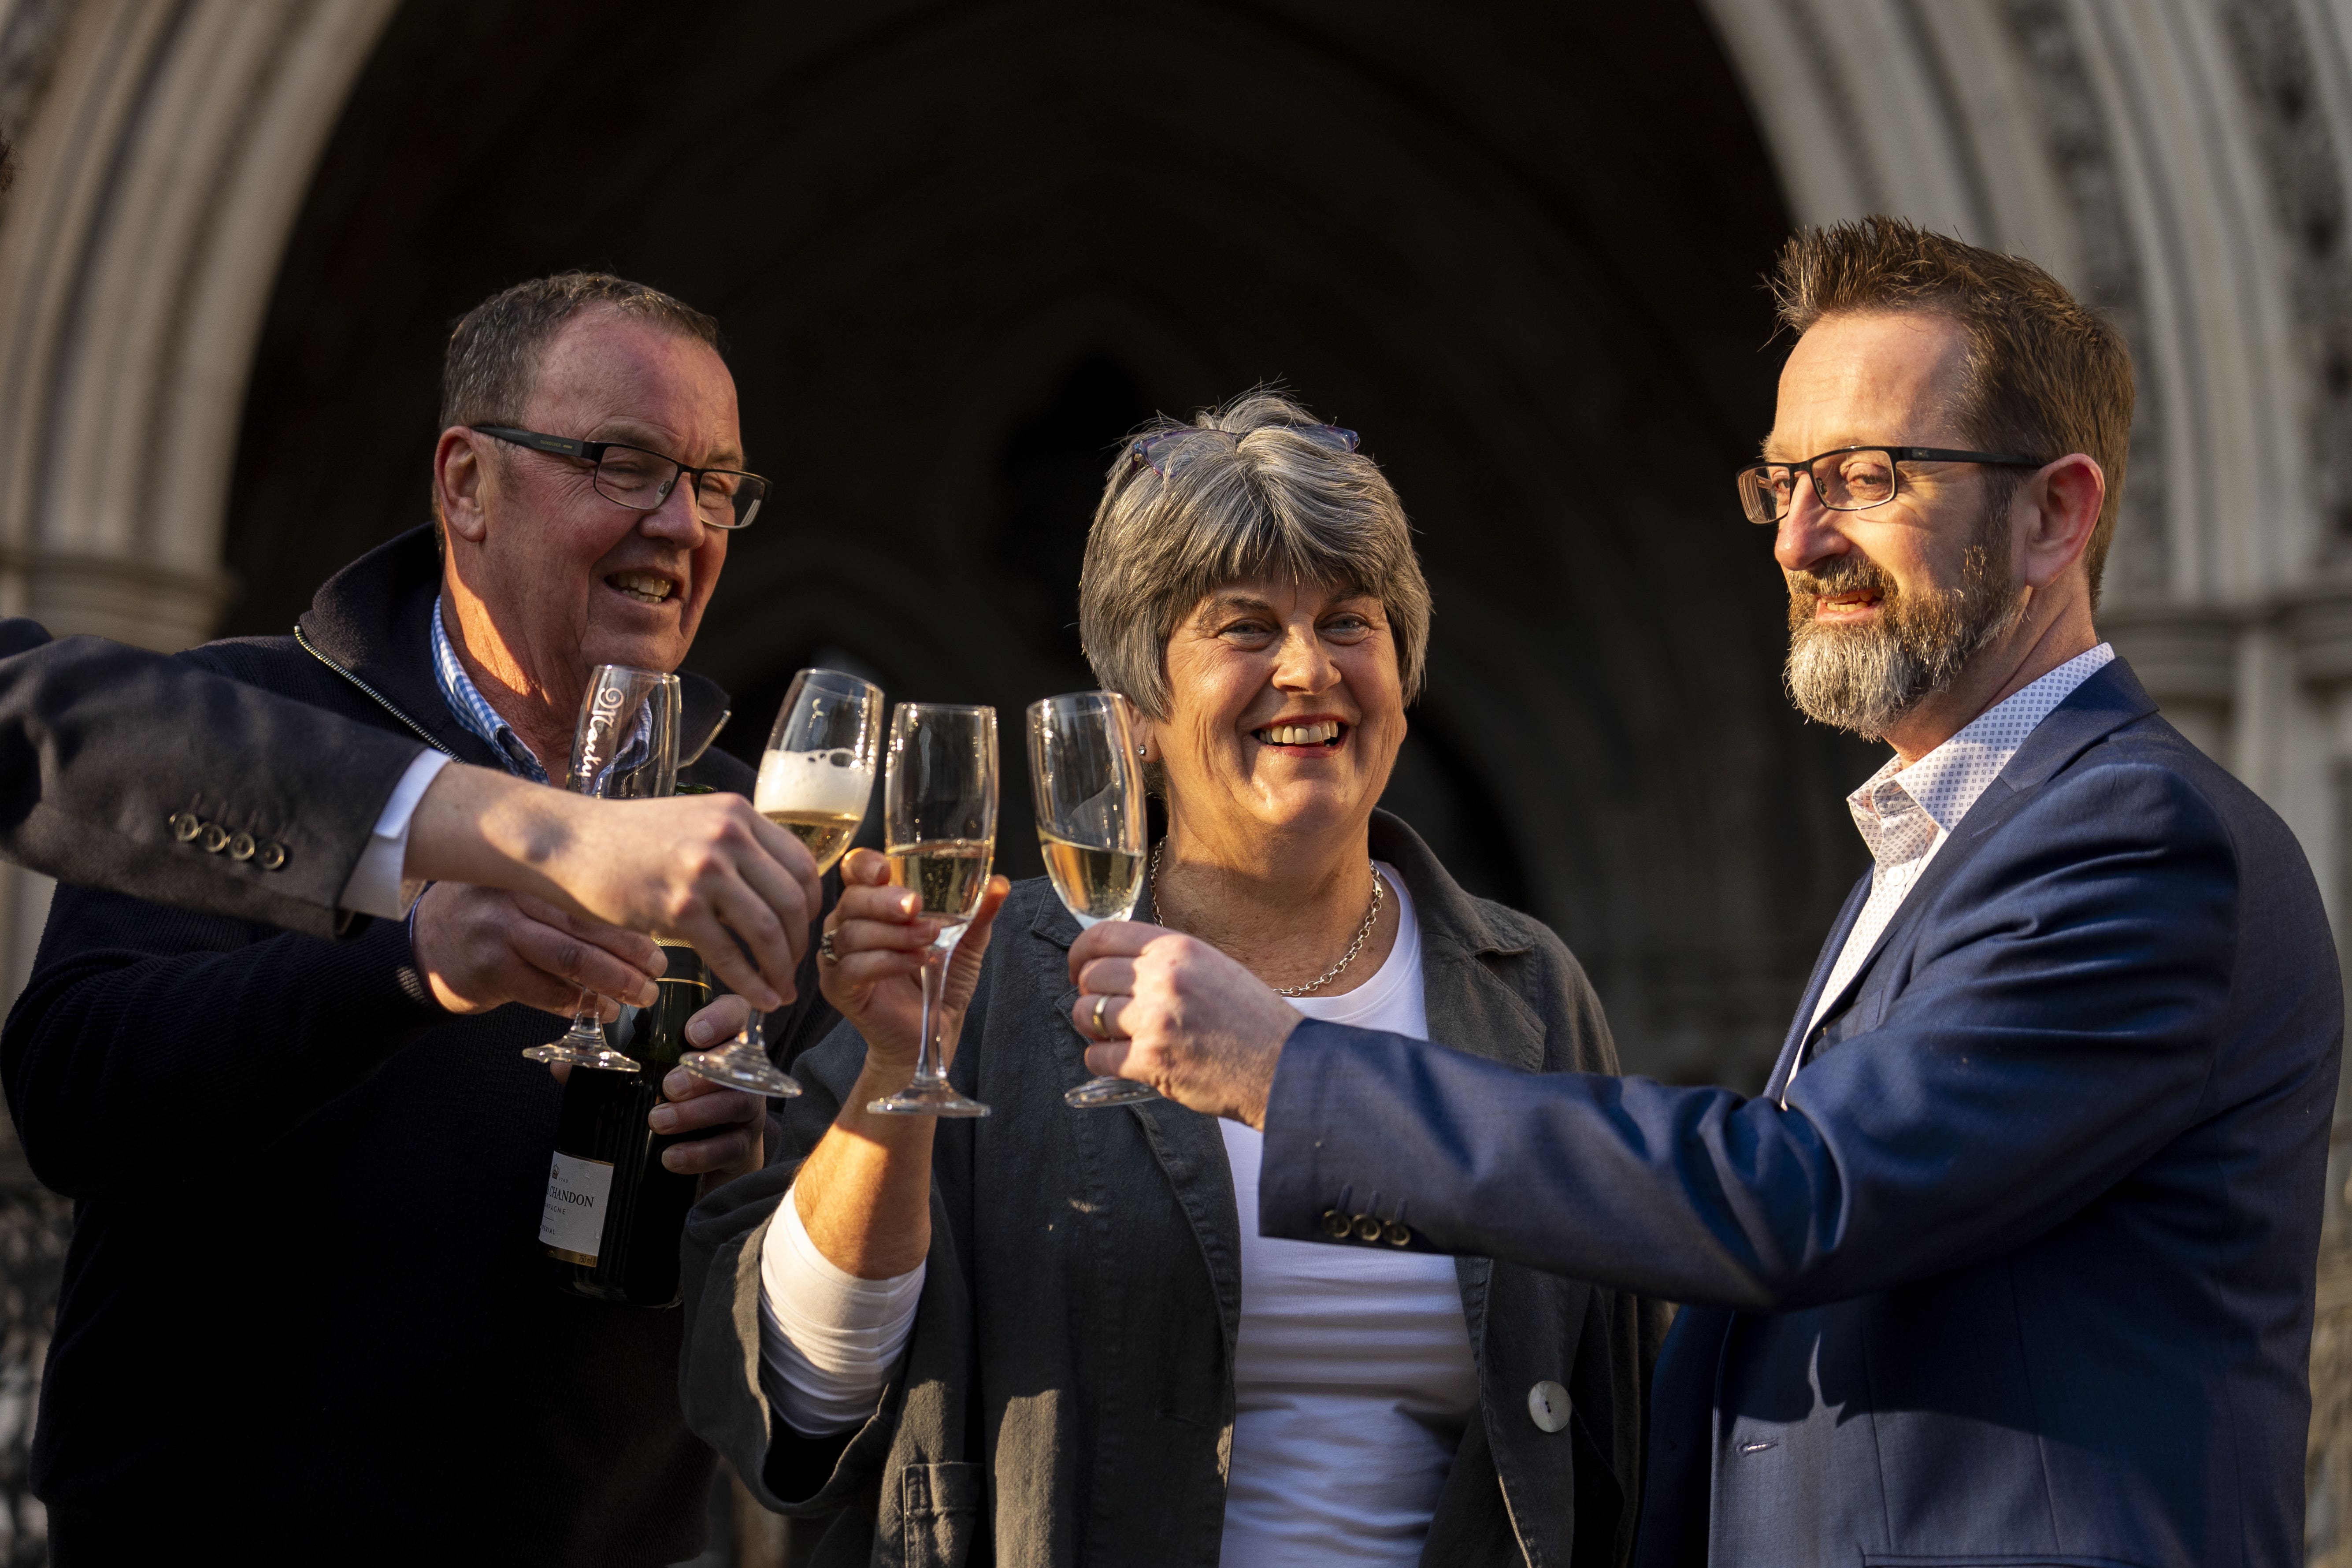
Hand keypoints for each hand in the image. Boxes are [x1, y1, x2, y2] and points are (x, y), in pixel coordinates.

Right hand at [407, 769, 824, 1010]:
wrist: (567, 842)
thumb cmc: (627, 840)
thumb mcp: (693, 823)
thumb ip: (734, 846)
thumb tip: (770, 889)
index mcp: (738, 813)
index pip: (803, 864)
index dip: (812, 906)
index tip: (803, 930)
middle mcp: (729, 836)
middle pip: (793, 900)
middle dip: (800, 944)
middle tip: (794, 969)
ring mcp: (705, 870)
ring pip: (768, 930)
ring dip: (782, 969)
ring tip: (781, 991)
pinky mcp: (679, 907)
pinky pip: (730, 954)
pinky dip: (751, 983)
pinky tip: (760, 1000)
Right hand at [411, 882, 660, 1017]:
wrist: (424, 948)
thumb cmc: (488, 917)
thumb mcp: (520, 888)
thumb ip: (567, 894)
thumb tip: (640, 915)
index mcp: (529, 871)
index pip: (594, 895)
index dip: (633, 919)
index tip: (665, 937)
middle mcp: (512, 896)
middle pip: (588, 926)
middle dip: (632, 953)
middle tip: (659, 972)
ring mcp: (498, 933)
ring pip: (573, 960)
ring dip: (615, 982)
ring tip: (643, 995)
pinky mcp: (490, 971)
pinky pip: (548, 991)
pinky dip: (581, 1003)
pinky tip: (603, 1009)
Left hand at [549, 996, 763, 1178]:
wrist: (708, 1154)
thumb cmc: (674, 1101)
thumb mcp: (645, 1078)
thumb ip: (609, 1069)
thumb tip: (563, 1066)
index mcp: (721, 1043)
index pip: (736, 1015)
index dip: (721, 1019)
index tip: (692, 1033)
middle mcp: (742, 1072)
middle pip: (737, 1063)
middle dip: (702, 1073)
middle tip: (668, 1087)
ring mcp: (749, 1109)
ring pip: (737, 1104)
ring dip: (696, 1113)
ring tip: (658, 1121)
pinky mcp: (744, 1146)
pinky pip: (730, 1147)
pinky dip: (699, 1153)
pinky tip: (670, 1158)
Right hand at [818, 848, 1010, 1081]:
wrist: (934, 1029)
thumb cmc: (942, 980)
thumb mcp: (966, 942)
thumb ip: (979, 913)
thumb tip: (1000, 884)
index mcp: (873, 905)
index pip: (855, 871)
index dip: (865, 865)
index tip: (887, 869)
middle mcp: (849, 926)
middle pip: (851, 900)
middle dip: (884, 901)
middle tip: (916, 907)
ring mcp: (839, 958)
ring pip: (850, 933)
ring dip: (893, 934)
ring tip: (929, 940)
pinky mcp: (840, 989)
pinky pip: (853, 968)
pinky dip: (886, 961)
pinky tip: (915, 961)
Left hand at [1070, 921, 1301, 1127]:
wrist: (1282, 1067)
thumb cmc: (1251, 1020)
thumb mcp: (1213, 968)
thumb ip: (1166, 961)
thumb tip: (1115, 964)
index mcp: (1178, 949)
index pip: (1103, 936)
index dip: (1080, 953)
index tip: (1078, 969)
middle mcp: (1163, 978)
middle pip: (1091, 976)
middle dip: (1088, 994)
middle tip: (1102, 1009)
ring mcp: (1155, 1020)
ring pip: (1085, 1014)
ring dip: (1092, 1027)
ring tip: (1114, 1035)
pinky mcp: (1151, 1061)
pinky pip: (1097, 1056)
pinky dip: (1102, 1060)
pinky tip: (1123, 1060)